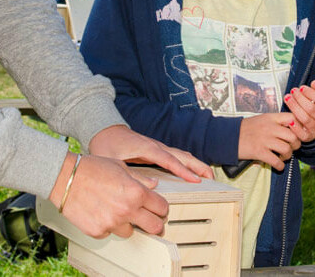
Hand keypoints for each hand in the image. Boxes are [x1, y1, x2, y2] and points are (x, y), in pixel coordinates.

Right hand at [52, 152, 168, 237]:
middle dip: (154, 223)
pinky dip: (108, 225)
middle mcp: (126, 210)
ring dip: (127, 224)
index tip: (158, 208)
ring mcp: (112, 223)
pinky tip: (100, 211)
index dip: (161, 208)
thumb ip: (140, 178)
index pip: (162, 208)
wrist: (65, 177)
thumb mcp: (120, 167)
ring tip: (116, 210)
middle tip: (149, 220)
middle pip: (154, 227)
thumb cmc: (91, 168)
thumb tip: (153, 184)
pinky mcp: (98, 231)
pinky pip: (110, 232)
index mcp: (136, 192)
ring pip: (131, 232)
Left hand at [89, 125, 212, 181]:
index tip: (196, 179)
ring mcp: (156, 147)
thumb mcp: (114, 161)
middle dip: (197, 166)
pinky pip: (175, 157)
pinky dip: (186, 163)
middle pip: (182, 155)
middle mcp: (155, 146)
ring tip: (207, 175)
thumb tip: (152, 185)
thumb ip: (131, 173)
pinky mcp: (155, 150)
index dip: (183, 171)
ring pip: (180, 155)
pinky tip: (191, 171)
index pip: (170, 161)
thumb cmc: (106, 144)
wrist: (103, 128)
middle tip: (211, 177)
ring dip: (195, 164)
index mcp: (147, 148)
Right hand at [238, 113, 300, 170]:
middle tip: (291, 148)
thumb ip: (276, 122)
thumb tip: (292, 128)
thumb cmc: (245, 129)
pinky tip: (278, 165)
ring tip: (283, 156)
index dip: (298, 126)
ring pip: (287, 149)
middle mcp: (269, 128)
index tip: (297, 133)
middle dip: (295, 145)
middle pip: (293, 136)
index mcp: (271, 118)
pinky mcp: (259, 152)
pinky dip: (280, 166)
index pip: (292, 118)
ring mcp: (265, 140)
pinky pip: (276, 161)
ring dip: (288, 156)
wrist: (228, 136)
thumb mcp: (261, 119)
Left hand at [283, 81, 314, 142]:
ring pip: (305, 119)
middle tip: (293, 91)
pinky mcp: (309, 137)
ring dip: (294, 107)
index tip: (302, 88)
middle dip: (300, 98)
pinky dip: (295, 126)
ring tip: (288, 99)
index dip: (310, 93)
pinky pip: (302, 134)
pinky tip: (289, 118)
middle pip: (311, 109)